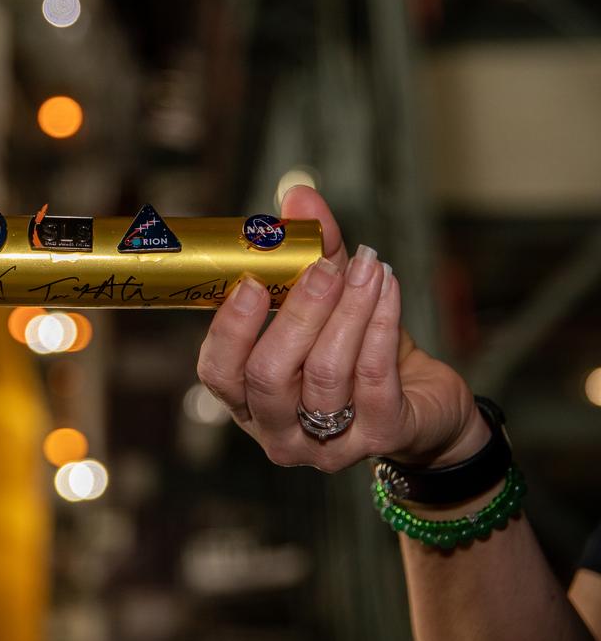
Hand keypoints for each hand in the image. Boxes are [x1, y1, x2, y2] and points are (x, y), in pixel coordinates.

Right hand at [195, 186, 489, 472]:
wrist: (422, 403)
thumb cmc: (355, 351)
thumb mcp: (326, 302)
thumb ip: (307, 252)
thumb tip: (299, 196)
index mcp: (246, 399)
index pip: (218, 372)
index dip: (229, 330)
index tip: (251, 283)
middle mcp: (277, 431)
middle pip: (270, 375)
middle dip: (299, 313)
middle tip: (323, 266)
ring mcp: (327, 444)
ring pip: (327, 373)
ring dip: (349, 309)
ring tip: (368, 265)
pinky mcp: (380, 436)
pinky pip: (375, 376)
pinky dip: (382, 323)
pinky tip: (389, 286)